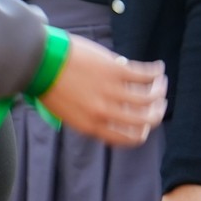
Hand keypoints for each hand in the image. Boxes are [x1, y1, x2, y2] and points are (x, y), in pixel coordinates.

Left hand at [34, 34, 164, 149]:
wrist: (39, 62)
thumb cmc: (50, 85)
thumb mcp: (67, 111)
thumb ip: (90, 116)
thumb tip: (114, 111)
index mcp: (90, 126)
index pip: (127, 138)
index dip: (141, 133)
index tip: (145, 124)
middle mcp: (103, 113)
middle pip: (143, 120)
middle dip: (156, 113)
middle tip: (159, 104)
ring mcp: (110, 92)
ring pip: (149, 98)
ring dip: (160, 91)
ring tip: (161, 83)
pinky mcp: (115, 71)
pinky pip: (144, 75)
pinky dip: (156, 72)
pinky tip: (158, 69)